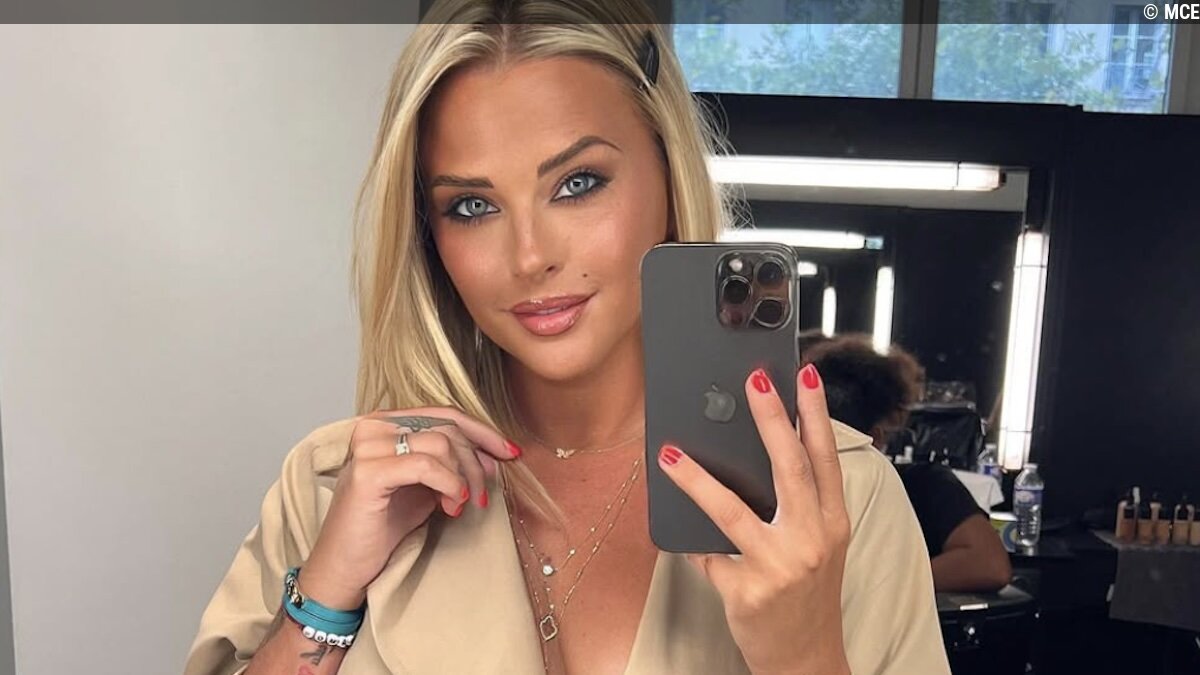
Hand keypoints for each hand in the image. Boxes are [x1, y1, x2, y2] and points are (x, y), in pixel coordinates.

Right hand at [300, 407, 520, 609]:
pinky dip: (448, 485)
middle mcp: (374, 427)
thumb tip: (493, 455)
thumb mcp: (427, 486)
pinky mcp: (368, 473)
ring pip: (441, 444)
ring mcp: (368, 447)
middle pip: (448, 428)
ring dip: (463, 478)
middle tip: (481, 497)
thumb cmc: (384, 525)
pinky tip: (450, 507)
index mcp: (386, 423)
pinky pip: (426, 465)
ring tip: (458, 506)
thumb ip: (453, 464)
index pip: (445, 413)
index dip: (483, 431)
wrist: (347, 565)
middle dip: (476, 463)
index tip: (511, 453)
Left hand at [657, 365, 850, 674]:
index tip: (806, 376)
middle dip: (772, 418)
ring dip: (698, 478)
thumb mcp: (818, 548)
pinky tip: (671, 525)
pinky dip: (688, 539)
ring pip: (733, 509)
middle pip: (790, 468)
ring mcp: (780, 565)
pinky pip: (708, 553)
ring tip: (672, 453)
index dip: (816, 414)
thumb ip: (796, 507)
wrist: (806, 661)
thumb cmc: (806, 598)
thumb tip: (752, 456)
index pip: (825, 458)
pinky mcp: (749, 591)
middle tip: (754, 381)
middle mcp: (812, 540)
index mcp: (833, 523)